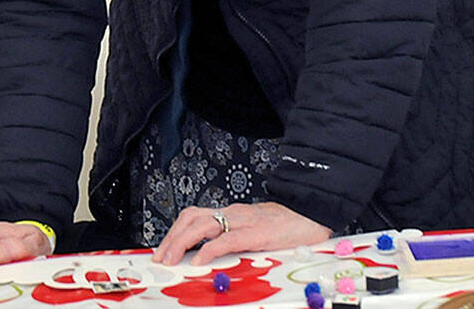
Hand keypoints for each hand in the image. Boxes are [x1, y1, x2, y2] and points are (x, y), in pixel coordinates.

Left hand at [152, 202, 329, 264]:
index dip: (175, 231)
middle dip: (171, 238)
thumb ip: (235, 240)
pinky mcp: (256, 232)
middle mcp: (233, 213)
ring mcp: (243, 220)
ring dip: (181, 242)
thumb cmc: (287, 226)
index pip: (194, 216)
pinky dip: (209, 249)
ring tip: (171, 259)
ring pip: (202, 225)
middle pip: (192, 218)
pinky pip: (227, 239)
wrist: (313, 213)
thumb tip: (212, 257)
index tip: (163, 249)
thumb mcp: (255, 232)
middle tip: (160, 257)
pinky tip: (199, 260)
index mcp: (231, 213)